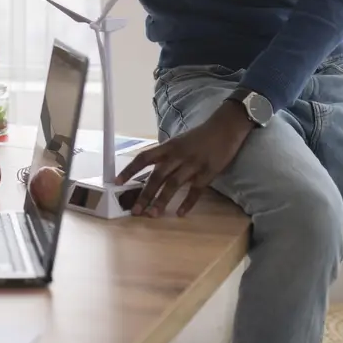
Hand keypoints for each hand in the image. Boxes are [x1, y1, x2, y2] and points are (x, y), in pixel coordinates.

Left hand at [116, 102, 253, 216]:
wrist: (225, 128)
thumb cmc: (199, 136)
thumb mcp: (178, 141)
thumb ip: (165, 155)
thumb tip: (147, 170)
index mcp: (168, 147)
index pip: (144, 158)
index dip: (129, 170)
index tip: (117, 182)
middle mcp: (178, 155)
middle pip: (157, 176)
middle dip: (145, 194)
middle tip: (135, 210)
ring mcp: (193, 164)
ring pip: (174, 184)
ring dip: (162, 200)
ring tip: (152, 215)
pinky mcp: (209, 172)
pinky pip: (196, 190)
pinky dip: (188, 202)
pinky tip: (180, 213)